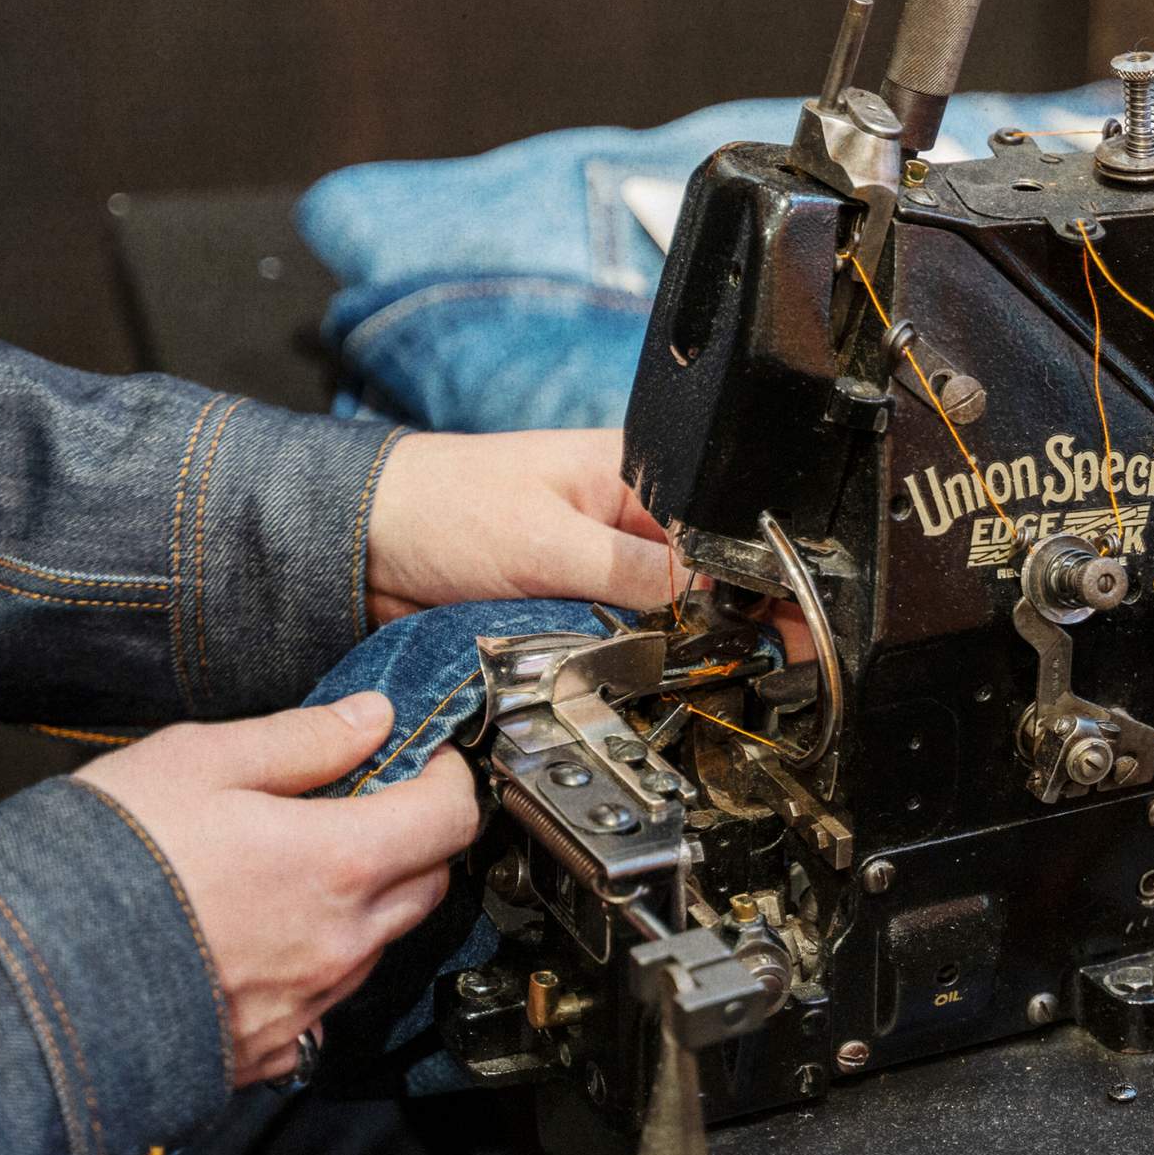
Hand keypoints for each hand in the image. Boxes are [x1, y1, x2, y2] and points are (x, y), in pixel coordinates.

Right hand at [75, 693, 478, 1084]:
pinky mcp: (270, 1046)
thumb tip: (371, 717)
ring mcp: (308, 1002)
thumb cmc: (103, 861)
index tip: (426, 758)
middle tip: (370, 803)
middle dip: (417, 837)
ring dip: (367, 899)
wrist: (20, 978)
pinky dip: (318, 958)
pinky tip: (266, 930)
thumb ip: (302, 739)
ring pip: (380, 941)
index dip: (447, 777)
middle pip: (427, 882)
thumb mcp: (200, 760)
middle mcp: (338, 941)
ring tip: (301, 864)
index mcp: (336, 863)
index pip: (449, 818)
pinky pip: (326, 999)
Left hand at [366, 427, 814, 657]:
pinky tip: (656, 679)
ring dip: (678, 648)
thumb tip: (709, 600)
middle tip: (768, 662)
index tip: (794, 624)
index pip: (721, 529)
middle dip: (732, 621)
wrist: (359, 549)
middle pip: (707, 580)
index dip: (761, 579)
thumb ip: (633, 572)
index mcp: (637, 475)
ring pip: (668, 621)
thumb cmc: (441, 506)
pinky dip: (636, 664)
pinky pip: (622, 646)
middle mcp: (629, 522)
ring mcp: (602, 571)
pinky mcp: (573, 614)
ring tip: (708, 671)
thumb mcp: (548, 538)